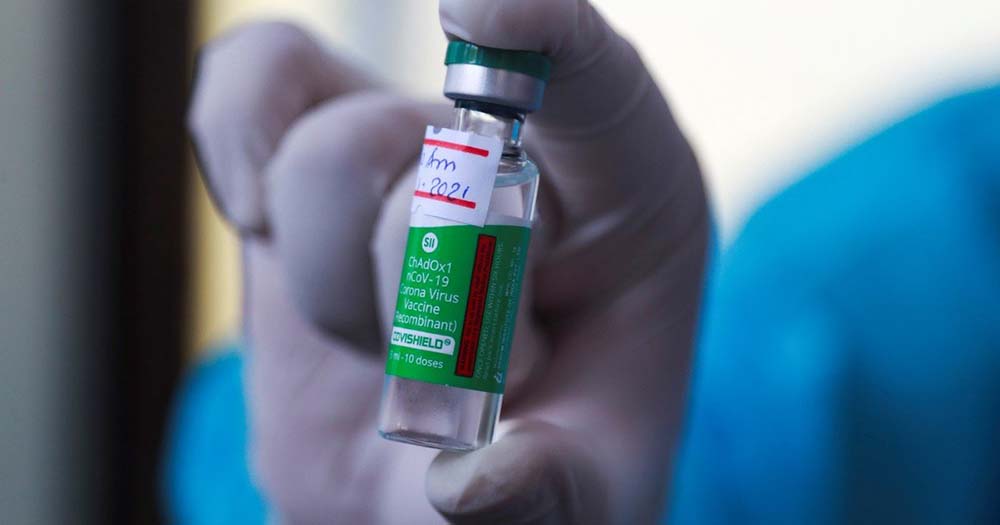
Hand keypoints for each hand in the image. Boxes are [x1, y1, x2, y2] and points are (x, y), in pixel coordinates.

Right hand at [188, 1, 707, 521]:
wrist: (446, 483)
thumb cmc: (547, 473)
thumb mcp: (586, 501)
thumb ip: (545, 494)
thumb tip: (466, 484)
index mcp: (625, 206)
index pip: (598, 83)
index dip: (547, 30)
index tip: (481, 8)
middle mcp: (515, 159)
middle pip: (436, 151)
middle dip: (427, 285)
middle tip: (474, 376)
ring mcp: (406, 157)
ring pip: (326, 152)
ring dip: (339, 290)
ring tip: (392, 355)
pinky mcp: (309, 174)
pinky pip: (246, 90)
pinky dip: (233, 141)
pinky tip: (259, 215)